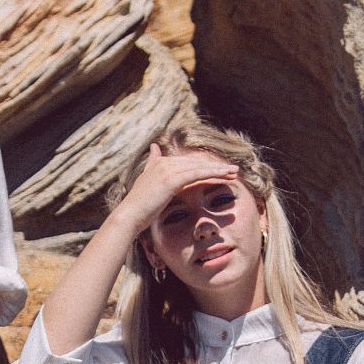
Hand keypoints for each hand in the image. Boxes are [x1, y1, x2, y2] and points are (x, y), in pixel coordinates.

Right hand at [119, 143, 238, 234]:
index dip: (205, 166)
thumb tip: (154, 147)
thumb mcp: (146, 181)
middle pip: (196, 163)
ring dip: (219, 169)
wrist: (129, 216)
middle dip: (215, 166)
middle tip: (233, 170)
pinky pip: (197, 174)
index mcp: (160, 163)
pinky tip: (225, 176)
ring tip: (234, 172)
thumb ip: (152, 164)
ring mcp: (167, 170)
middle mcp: (164, 163)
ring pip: (199, 167)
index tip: (221, 170)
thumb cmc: (139, 207)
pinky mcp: (171, 179)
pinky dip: (212, 174)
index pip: (188, 163)